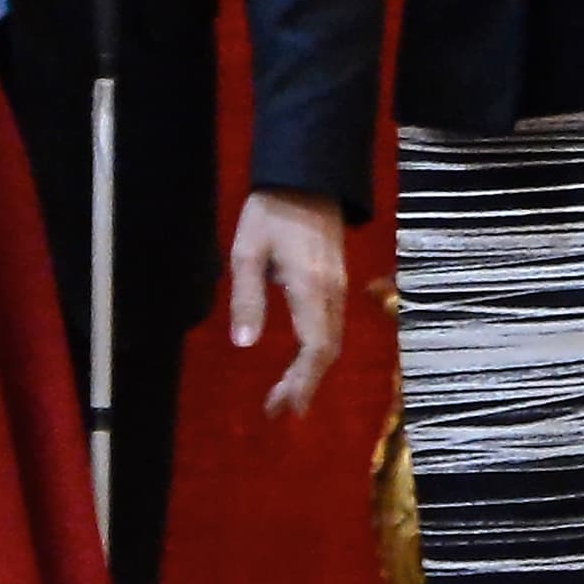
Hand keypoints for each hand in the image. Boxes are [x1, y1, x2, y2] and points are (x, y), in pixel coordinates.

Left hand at [230, 189, 345, 416]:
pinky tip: (300, 357)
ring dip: (311, 370)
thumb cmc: (270, 211)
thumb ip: (247, 298)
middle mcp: (332, 292)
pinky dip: (318, 350)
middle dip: (305, 384)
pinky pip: (333, 324)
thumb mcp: (247, 251)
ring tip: (283, 392)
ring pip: (333, 340)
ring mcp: (339, 284)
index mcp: (310, 288)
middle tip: (276, 409)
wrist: (305, 174)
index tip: (285, 408)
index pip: (315, 349)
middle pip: (328, 351)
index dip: (303, 382)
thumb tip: (244, 344)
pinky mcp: (337, 277)